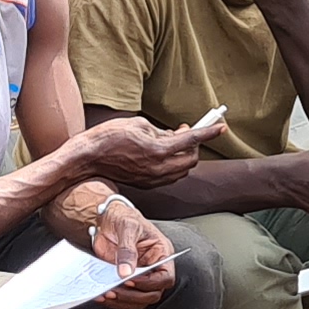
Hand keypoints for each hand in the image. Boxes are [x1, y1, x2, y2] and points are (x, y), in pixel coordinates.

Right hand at [72, 115, 208, 191]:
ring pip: (182, 170)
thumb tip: (173, 135)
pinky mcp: (146, 184)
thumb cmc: (108, 137)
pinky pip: (170, 176)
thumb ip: (161, 131)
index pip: (192, 140)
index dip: (209, 132)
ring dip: (184, 155)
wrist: (88, 159)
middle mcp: (159, 168)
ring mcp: (153, 178)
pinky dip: (173, 164)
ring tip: (173, 141)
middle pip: (191, 159)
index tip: (220, 127)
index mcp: (158, 150)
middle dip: (194, 145)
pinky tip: (163, 154)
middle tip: (187, 130)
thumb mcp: (138, 124)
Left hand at [85, 196, 178, 308]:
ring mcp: (139, 278)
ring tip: (106, 294)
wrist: (107, 219)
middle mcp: (153, 269)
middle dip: (134, 295)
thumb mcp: (128, 227)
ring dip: (123, 301)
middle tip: (116, 290)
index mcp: (161, 254)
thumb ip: (127, 249)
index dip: (150, 283)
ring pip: (138, 301)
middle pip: (152, 294)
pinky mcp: (124, 282)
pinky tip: (101, 296)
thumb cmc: (124, 218)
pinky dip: (113, 301)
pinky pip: (124, 299)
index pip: (165, 277)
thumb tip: (126, 272)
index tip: (132, 280)